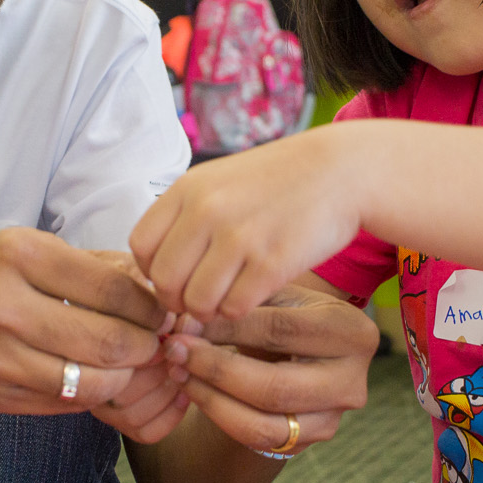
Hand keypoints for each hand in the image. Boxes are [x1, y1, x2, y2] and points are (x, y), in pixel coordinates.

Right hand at [0, 228, 168, 415]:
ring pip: (93, 381)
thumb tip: (155, 287)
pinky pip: (66, 403)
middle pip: (110, 340)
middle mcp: (6, 305)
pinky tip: (97, 380)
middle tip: (156, 344)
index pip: (113, 289)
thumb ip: (88, 266)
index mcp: (20, 255)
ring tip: (131, 365)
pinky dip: (92, 394)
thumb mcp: (22, 249)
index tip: (162, 312)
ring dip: (125, 377)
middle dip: (147, 347)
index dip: (151, 307)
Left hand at [130, 125, 368, 321]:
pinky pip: (234, 308)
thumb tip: (153, 265)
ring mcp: (240, 237)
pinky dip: (237, 312)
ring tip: (223, 300)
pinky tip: (249, 297)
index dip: (151, 272)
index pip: (141, 247)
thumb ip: (185, 214)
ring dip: (207, 310)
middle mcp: (208, 211)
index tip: (174, 277)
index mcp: (189, 189)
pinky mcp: (272, 263)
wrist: (342, 170)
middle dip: (176, 300)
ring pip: (196, 301)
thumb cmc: (277, 181)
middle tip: (196, 300)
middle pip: (164, 281)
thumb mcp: (220, 180)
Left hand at [164, 283, 376, 455]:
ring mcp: (333, 419)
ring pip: (262, 423)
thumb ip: (238, 303)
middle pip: (274, 386)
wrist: (301, 354)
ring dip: (210, 399)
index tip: (182, 320)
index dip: (225, 327)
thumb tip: (186, 320)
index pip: (279, 331)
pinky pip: (256, 439)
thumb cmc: (283, 313)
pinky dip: (218, 415)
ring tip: (178, 372)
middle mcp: (353, 381)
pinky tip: (193, 390)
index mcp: (353, 332)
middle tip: (173, 350)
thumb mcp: (273, 297)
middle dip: (214, 369)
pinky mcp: (309, 440)